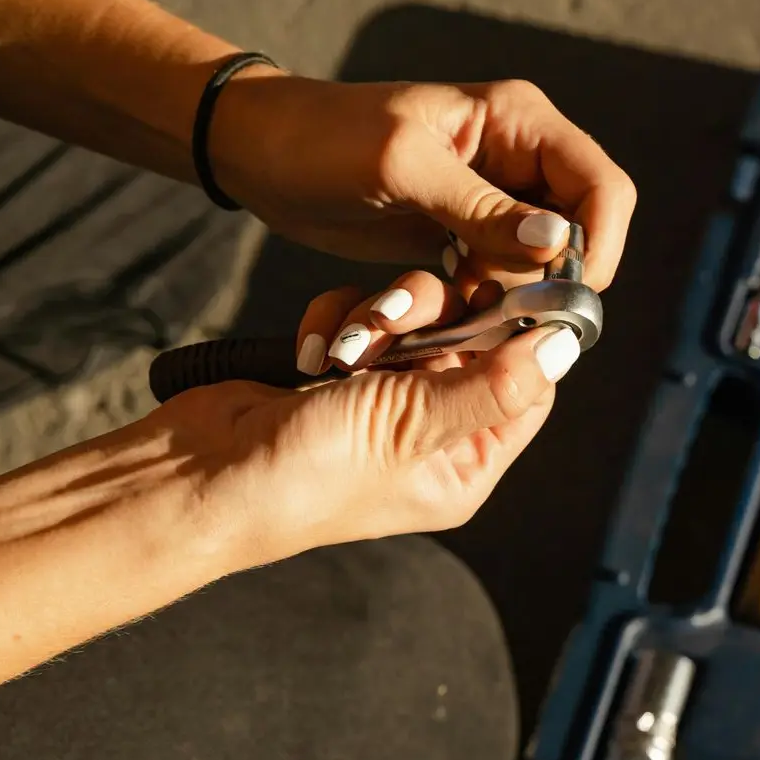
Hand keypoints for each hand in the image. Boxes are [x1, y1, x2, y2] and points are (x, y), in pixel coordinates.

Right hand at [159, 269, 581, 555]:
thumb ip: (491, 384)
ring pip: (419, 317)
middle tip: (399, 317)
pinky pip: (366, 314)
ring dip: (380, 315)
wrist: (196, 473)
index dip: (523, 335)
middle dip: (435, 316)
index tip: (512, 284)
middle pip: (475, 339)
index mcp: (465, 466)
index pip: (528, 387)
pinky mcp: (341, 366)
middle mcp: (433, 433)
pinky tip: (313, 349)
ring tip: (346, 347)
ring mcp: (383, 397)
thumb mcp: (411, 427)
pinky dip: (340, 318)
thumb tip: (564, 347)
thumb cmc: (303, 475)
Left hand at [210, 72, 636, 290]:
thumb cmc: (321, 139)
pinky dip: (481, 301)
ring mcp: (496, 198)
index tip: (561, 299)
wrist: (258, 153)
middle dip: (551, 280)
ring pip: (542, 265)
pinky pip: (501, 278)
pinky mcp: (466, 233)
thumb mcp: (400, 168)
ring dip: (512, 297)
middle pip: (583, 232)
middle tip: (498, 312)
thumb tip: (558, 245)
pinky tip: (442, 309)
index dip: (597, 247)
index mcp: (520, 121)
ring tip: (459, 310)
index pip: (603, 188)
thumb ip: (482, 208)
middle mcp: (521, 157)